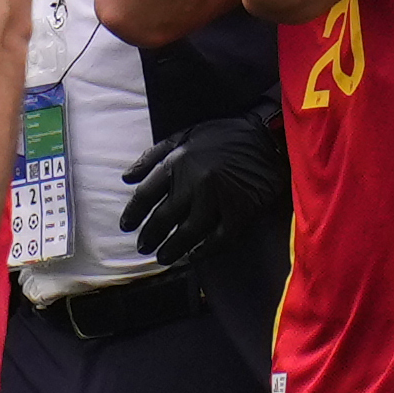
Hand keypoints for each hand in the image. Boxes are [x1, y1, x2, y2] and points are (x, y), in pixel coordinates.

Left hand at [120, 110, 288, 263]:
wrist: (267, 138)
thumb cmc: (223, 136)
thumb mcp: (184, 135)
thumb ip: (153, 156)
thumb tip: (127, 177)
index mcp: (178, 161)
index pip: (146, 194)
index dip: (133, 213)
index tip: (126, 226)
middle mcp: (194, 181)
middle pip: (164, 217)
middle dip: (150, 236)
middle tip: (143, 247)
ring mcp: (218, 197)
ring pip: (188, 232)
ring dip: (173, 249)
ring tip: (163, 257)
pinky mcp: (240, 210)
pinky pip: (219, 238)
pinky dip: (205, 251)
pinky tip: (194, 256)